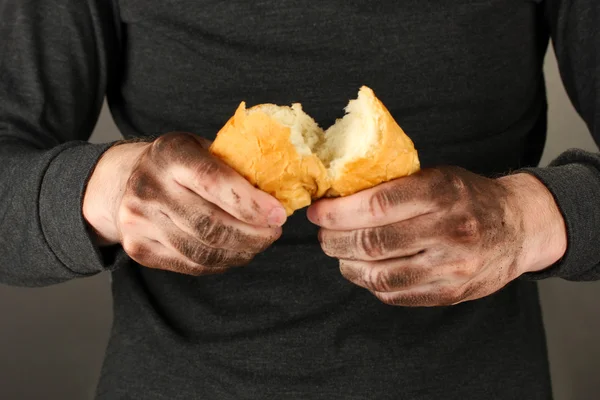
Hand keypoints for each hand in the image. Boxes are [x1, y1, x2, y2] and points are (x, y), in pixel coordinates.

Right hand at [83, 132, 285, 274]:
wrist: (123, 182)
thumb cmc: (178, 164)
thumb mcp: (202, 148)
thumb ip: (234, 167)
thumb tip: (279, 195)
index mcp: (170, 154)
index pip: (214, 182)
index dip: (251, 204)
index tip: (278, 214)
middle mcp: (149, 187)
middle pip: (211, 226)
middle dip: (253, 235)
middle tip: (274, 231)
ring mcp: (139, 221)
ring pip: (203, 252)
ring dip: (242, 252)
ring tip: (259, 242)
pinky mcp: (139, 249)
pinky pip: (192, 266)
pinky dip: (223, 263)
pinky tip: (237, 251)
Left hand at [307, 167, 566, 306]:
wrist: (518, 227)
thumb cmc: (468, 197)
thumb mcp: (438, 176)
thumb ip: (396, 186)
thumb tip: (339, 196)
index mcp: (442, 193)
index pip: (376, 205)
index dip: (338, 211)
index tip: (318, 211)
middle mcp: (448, 231)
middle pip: (371, 242)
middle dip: (334, 240)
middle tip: (322, 233)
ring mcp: (451, 267)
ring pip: (378, 275)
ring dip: (347, 265)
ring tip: (339, 253)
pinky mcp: (450, 293)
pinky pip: (394, 294)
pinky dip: (369, 282)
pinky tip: (363, 269)